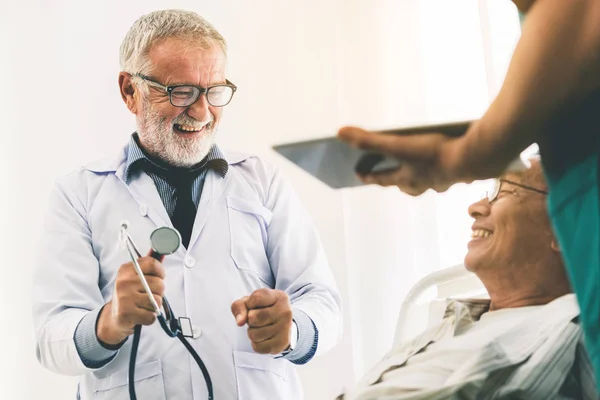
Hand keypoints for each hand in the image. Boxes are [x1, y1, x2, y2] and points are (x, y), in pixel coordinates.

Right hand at [97, 251, 165, 344]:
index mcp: (126, 270)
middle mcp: (124, 282)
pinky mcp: (127, 314)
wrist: (114, 317)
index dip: (160, 271)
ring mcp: (124, 298)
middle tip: (148, 295)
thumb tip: (161, 253)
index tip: (159, 276)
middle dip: (159, 292)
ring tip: (144, 305)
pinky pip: (152, 315)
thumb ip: (148, 266)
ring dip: (155, 306)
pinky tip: (141, 314)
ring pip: (157, 301)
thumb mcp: (135, 277)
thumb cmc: (129, 295)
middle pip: (159, 284)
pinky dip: (150, 317)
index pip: (152, 263)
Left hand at [231, 288, 292, 353]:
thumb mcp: (250, 302)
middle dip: (250, 319)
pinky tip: (264, 337)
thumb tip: (240, 322)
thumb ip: (239, 306)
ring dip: (252, 332)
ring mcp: (285, 328)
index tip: (255, 305)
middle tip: (258, 318)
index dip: (249, 303)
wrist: (281, 325)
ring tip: (261, 328)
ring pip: (253, 334)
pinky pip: (257, 347)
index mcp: (279, 297)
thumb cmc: (262, 310)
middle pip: (252, 317)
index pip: (256, 298)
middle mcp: (285, 311)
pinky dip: (256, 343)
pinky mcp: (281, 344)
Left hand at [338, 126, 467, 195]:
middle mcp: (423, 184)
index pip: (381, 179)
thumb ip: (368, 140)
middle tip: (389, 176)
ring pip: (425, 181)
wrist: (476, 158)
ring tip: (418, 169)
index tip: (358, 174)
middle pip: (404, 184)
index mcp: (406, 179)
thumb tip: (340, 134)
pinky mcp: (459, 173)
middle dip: (395, 179)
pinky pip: (445, 172)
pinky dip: (441, 169)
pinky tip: (447, 160)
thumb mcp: (398, 144)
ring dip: (419, 176)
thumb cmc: (435, 153)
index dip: (369, 176)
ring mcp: (442, 181)